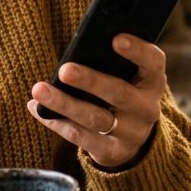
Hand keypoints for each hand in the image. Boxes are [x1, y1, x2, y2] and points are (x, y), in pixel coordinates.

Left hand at [28, 33, 165, 168]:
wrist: (131, 136)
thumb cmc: (120, 90)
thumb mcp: (125, 76)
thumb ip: (109, 62)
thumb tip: (75, 50)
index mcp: (152, 80)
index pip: (152, 62)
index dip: (137, 50)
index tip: (116, 39)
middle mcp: (147, 108)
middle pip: (119, 93)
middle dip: (90, 81)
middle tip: (64, 70)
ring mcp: (132, 133)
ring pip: (96, 118)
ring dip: (65, 104)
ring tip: (39, 90)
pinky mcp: (113, 151)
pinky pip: (82, 138)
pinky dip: (57, 122)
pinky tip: (38, 109)